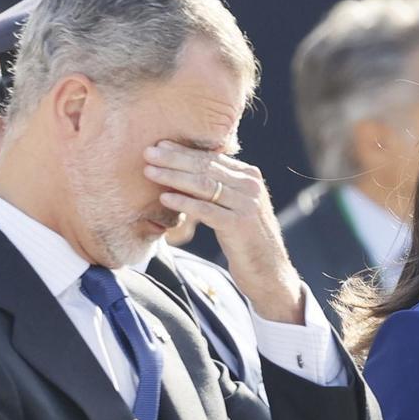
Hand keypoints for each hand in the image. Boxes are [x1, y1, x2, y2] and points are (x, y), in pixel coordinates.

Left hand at [144, 141, 302, 323]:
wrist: (270, 274)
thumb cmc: (246, 242)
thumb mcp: (235, 209)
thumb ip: (220, 190)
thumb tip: (184, 175)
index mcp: (250, 177)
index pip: (212, 158)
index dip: (184, 151)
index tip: (160, 146)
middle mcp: (251, 186)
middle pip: (206, 167)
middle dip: (174, 159)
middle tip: (148, 153)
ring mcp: (247, 204)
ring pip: (203, 185)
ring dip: (173, 176)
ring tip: (150, 172)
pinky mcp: (239, 224)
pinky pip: (205, 210)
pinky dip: (184, 202)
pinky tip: (165, 198)